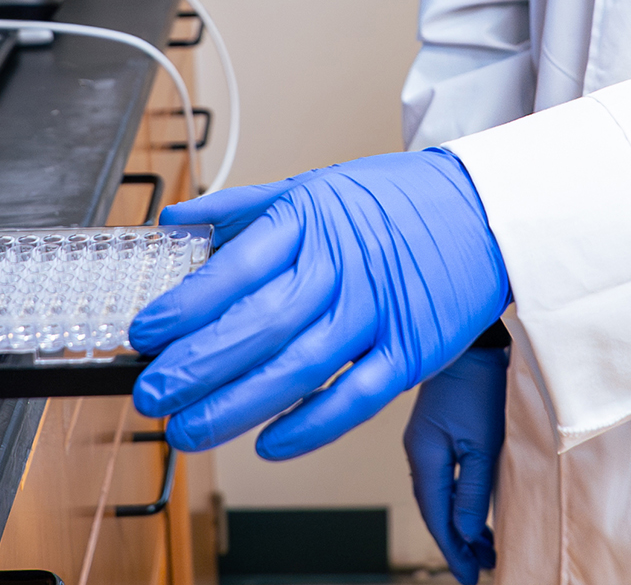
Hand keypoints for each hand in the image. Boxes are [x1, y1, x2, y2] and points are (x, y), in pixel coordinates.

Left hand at [128, 149, 509, 457]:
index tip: (145, 334)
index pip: (237, 268)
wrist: (485, 210)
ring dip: (237, 406)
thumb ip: (241, 208)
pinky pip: (356, 398)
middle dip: (197, 366)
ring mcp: (380, 313)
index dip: (187, 305)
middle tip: (152, 394)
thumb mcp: (315, 186)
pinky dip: (311, 425)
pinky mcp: (412, 352)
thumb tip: (174, 221)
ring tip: (188, 429)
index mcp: (312, 220)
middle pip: (260, 325)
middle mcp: (343, 267)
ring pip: (299, 368)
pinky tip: (267, 444)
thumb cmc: (395, 201)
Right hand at [404, 340, 507, 584]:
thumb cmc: (480, 386)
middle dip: (457, 543)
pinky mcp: (436, 434)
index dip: (453, 550)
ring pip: (439, 498)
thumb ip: (473, 491)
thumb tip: (465, 532)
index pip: (436, 517)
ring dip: (459, 524)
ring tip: (485, 549)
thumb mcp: (483, 444)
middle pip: (434, 511)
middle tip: (481, 569)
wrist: (475, 343)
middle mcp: (418, 453)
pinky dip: (458, 502)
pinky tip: (475, 513)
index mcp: (424, 457)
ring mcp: (425, 443)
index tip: (469, 577)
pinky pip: (444, 480)